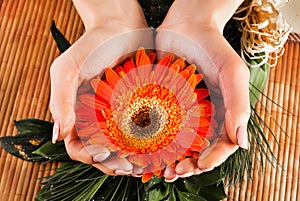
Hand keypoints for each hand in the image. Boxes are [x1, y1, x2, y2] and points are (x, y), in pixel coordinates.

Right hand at [50, 0, 152, 174]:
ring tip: (145, 165)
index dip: (88, 156)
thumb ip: (60, 101)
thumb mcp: (67, 69)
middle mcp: (96, 118)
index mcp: (76, 114)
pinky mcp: (136, 106)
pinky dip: (147, 142)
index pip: (77, 147)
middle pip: (101, 153)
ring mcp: (117, 114)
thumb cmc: (91, 45)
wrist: (120, 26)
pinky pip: (140, 130)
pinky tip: (157, 147)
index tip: (104, 154)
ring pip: (122, 147)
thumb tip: (58, 135)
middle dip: (113, 164)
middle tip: (130, 169)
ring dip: (131, 159)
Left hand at [156, 0, 249, 180]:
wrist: (186, 25)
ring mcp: (184, 111)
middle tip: (175, 172)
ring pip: (179, 145)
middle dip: (190, 165)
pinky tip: (147, 152)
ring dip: (172, 160)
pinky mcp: (164, 104)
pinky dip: (156, 143)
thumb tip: (241, 143)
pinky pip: (161, 128)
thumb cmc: (213, 46)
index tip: (199, 165)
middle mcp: (204, 116)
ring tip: (162, 170)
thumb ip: (239, 105)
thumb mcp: (232, 73)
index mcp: (224, 112)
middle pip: (200, 150)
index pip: (222, 144)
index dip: (212, 159)